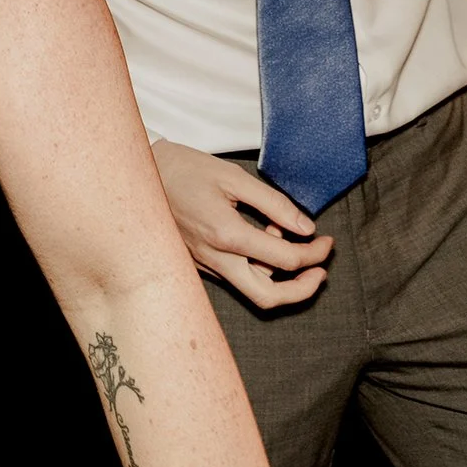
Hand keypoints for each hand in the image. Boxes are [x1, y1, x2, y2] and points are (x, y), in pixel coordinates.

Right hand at [151, 138, 333, 308]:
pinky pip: (236, 276)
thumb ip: (274, 203)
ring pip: (252, 290)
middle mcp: (215, 258)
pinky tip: (260, 237)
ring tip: (283, 238)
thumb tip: (305, 227)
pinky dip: (257, 265)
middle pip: (269, 297)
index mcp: (226, 235)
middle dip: (303, 289)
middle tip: (319, 270)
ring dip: (279, 275)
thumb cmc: (184, 170)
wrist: (139, 175)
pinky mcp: (199, 263)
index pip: (285, 259)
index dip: (315, 253)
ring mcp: (205, 265)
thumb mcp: (234, 177)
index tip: (326, 240)